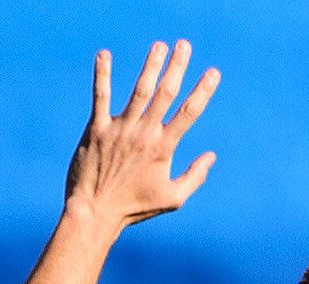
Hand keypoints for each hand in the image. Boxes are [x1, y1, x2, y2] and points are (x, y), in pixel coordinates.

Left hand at [65, 41, 219, 227]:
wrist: (95, 213)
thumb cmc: (135, 208)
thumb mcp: (172, 199)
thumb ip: (195, 176)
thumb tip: (212, 156)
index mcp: (164, 148)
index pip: (188, 113)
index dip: (203, 91)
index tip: (213, 72)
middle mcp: (144, 134)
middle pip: (165, 93)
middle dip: (177, 67)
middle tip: (184, 44)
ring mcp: (119, 130)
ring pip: (138, 91)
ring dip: (150, 65)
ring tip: (159, 45)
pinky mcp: (96, 129)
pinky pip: (100, 97)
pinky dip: (103, 75)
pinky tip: (104, 54)